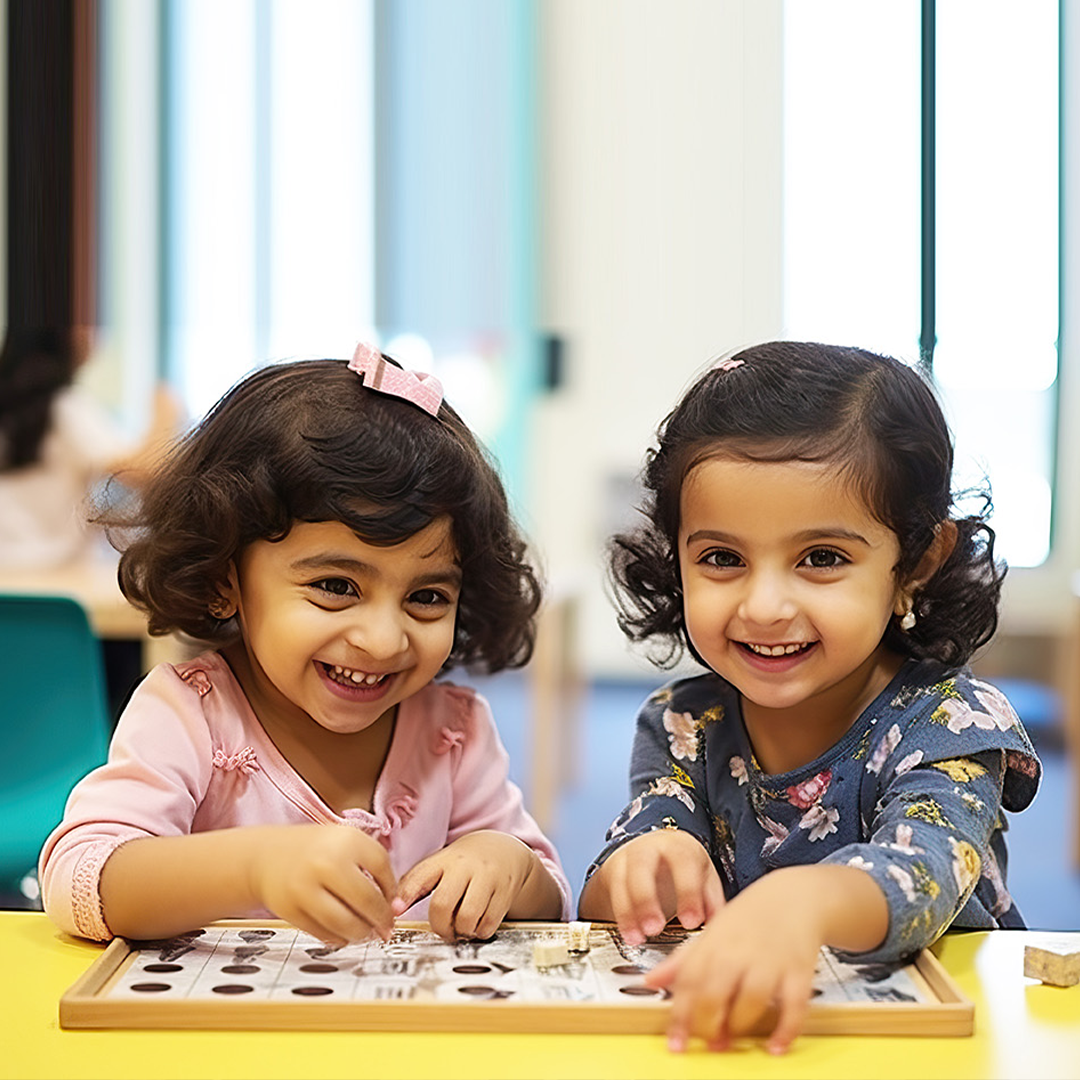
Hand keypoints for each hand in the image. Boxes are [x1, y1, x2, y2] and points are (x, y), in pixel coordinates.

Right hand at [246, 824, 395, 945]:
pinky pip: (324, 934)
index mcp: (346, 840)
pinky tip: (343, 932)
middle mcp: (326, 862)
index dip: (392, 890)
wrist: (266, 856)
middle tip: (386, 928)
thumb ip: (373, 868)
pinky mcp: (290, 910)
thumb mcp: (346, 843)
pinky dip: (339, 938)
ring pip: (346, 923)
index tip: (393, 903)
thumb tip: (395, 907)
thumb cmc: (314, 850)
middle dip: (381, 919)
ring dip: (361, 933)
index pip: (383, 868)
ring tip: (365, 932)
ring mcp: (306, 887)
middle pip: (367, 900)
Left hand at [391, 831, 539, 940]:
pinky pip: (489, 924)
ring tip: (462, 926)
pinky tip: (478, 923)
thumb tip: (393, 910)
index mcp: (444, 860)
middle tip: (443, 928)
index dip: (405, 896)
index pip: (419, 877)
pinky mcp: (505, 892)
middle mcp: (465, 867)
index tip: (396, 912)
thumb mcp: (439, 865)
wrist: (504, 850)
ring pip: (467, 918)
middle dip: (439, 926)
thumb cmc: (464, 863)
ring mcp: (487, 878)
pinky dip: (480, 932)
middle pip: (442, 904)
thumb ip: (416, 884)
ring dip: (461, 931)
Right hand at [580, 829, 723, 944]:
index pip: (683, 861)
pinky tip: (629, 935)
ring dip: (629, 912)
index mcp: (680, 846)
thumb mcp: (703, 878)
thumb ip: (711, 900)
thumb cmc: (685, 870)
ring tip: (637, 938)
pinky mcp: (614, 873)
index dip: (687, 891)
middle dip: (646, 898)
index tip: (691, 922)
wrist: (654, 853)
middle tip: (655, 928)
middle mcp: (650, 847)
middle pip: (642, 864)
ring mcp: (628, 859)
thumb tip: (719, 926)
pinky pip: (613, 894)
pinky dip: (621, 917)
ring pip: (622, 880)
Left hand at [645, 865, 886, 1054]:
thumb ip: (682, 961)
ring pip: (751, 1000)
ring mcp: (770, 961)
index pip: (689, 981)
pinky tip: (776, 1046)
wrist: (793, 897)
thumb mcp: (710, 933)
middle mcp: (739, 952)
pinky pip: (793, 1005)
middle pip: (715, 993)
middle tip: (707, 1043)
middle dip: (707, 1025)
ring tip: (733, 1040)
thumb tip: (651, 981)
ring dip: (739, 1027)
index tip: (675, 1041)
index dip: (680, 1015)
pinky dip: (785, 1030)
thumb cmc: (749, 918)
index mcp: (713, 943)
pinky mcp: (798, 971)